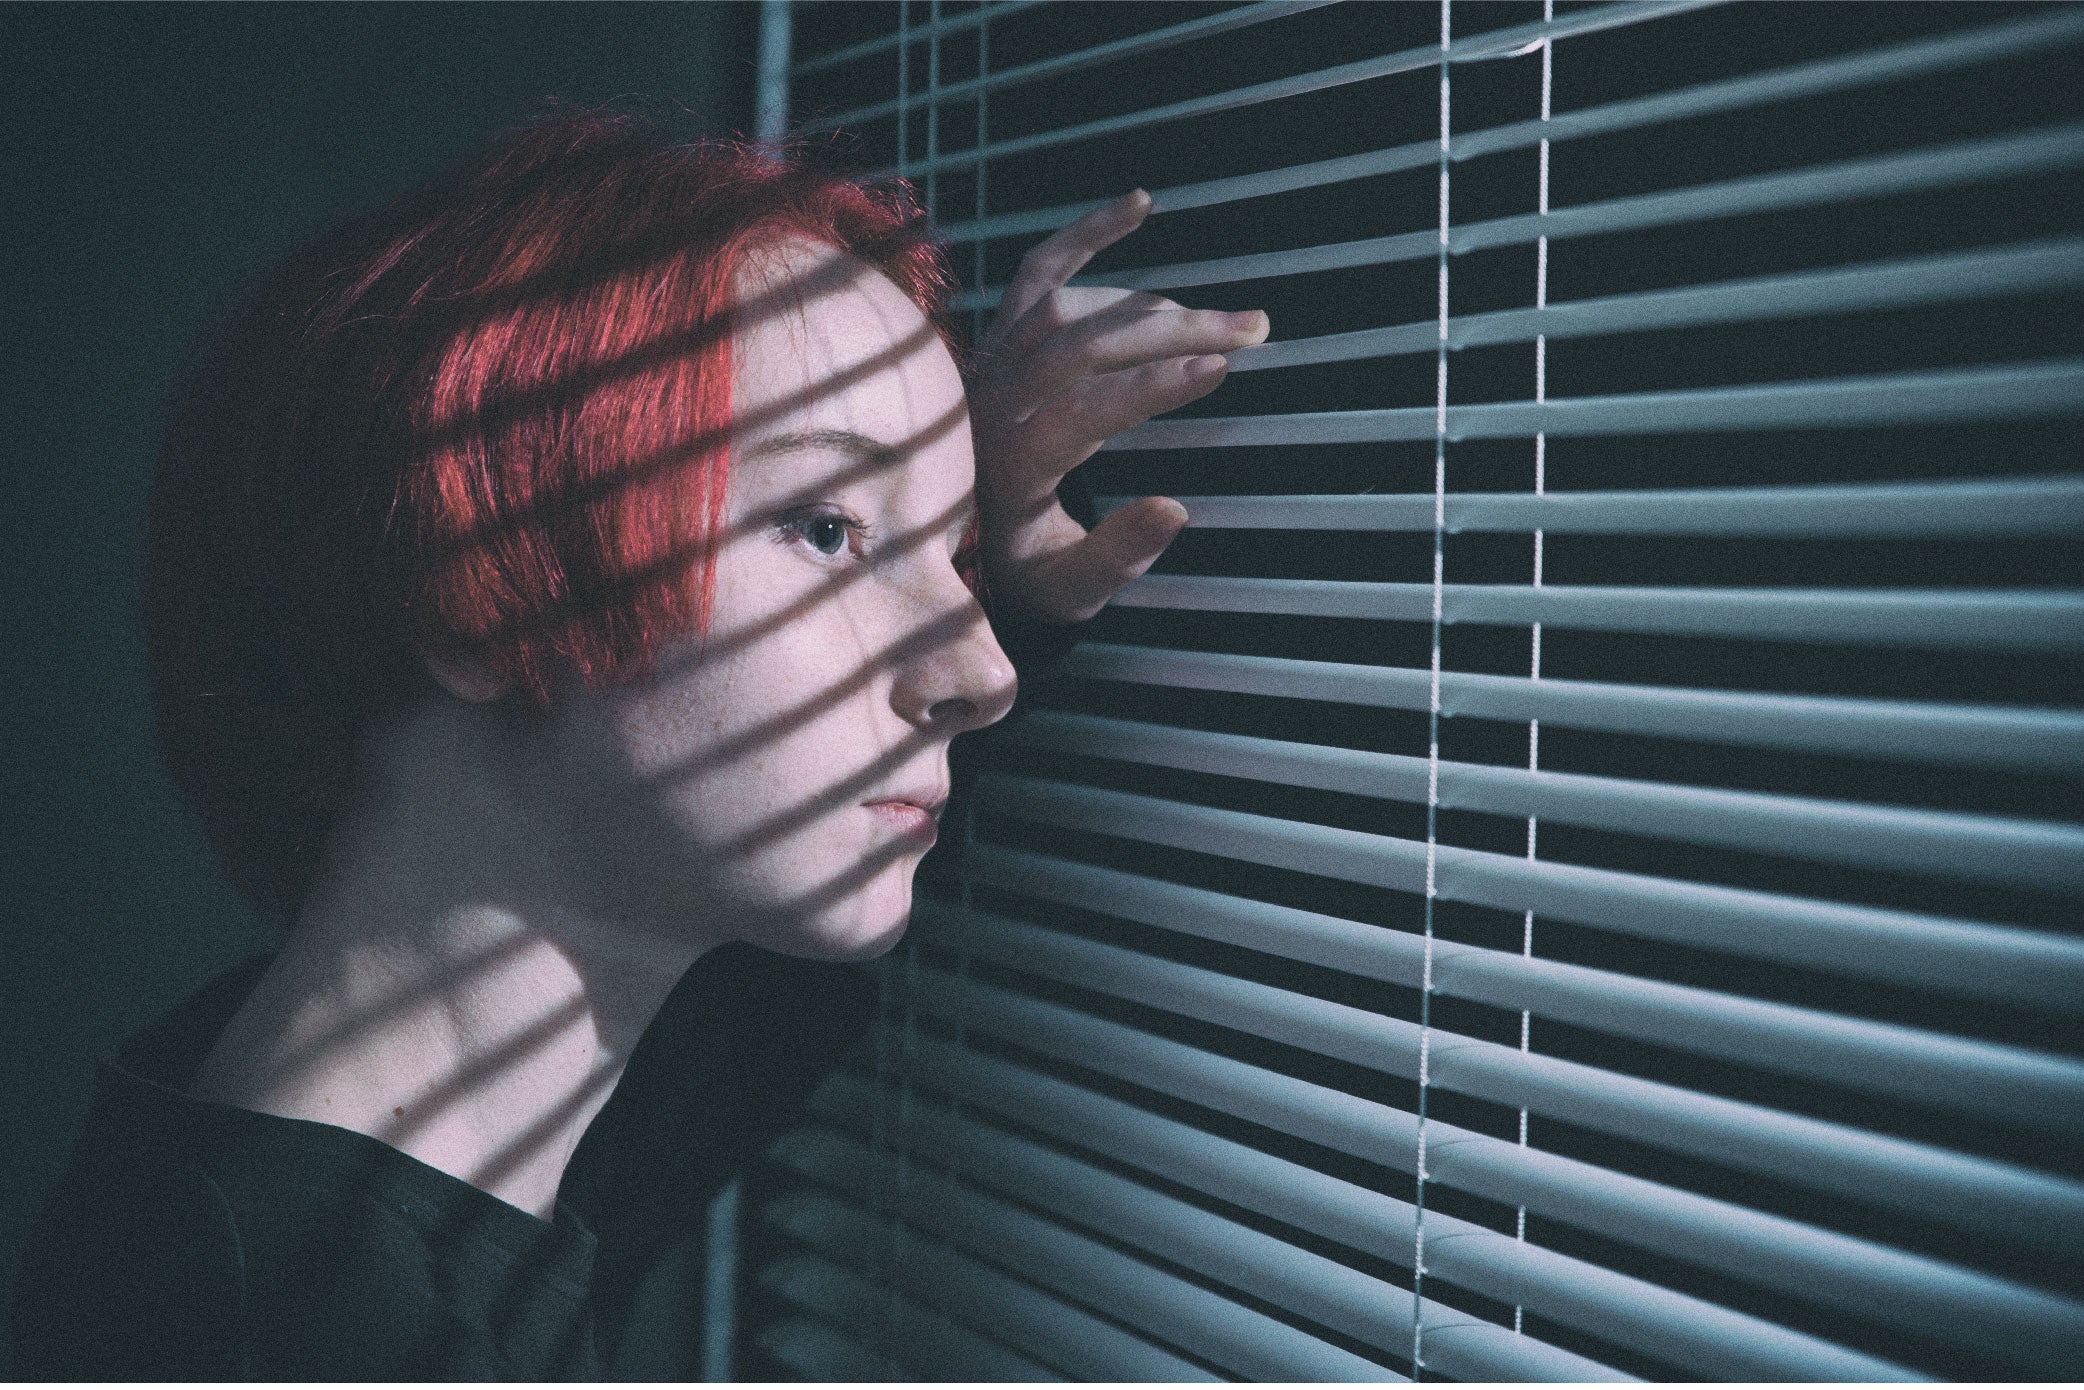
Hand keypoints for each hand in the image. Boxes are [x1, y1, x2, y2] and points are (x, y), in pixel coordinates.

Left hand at [969, 190, 1268, 622]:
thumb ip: (1116, 556)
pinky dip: (1086, 234)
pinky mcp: (1000, 339)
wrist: (947, 545)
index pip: (1083, 409)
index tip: (1220, 371)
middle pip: (1084, 345)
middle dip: (1175, 332)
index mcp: (1008, 463)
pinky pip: (1039, 272)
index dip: (1152, 387)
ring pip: (1072, 308)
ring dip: (1153, 305)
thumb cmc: (1018, 569)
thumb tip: (1174, 510)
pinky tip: (1140, 205)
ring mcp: (992, 363)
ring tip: (1226, 322)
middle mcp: (992, 401)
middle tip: (1252, 329)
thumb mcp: (1065, 590)